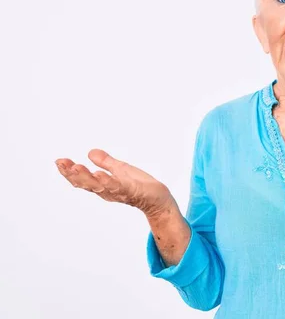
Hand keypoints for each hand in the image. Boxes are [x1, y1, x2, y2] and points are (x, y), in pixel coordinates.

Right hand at [55, 149, 174, 216]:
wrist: (158, 198)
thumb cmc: (139, 185)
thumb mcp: (121, 170)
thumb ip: (106, 162)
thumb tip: (90, 152)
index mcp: (103, 186)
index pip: (82, 179)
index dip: (69, 172)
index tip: (59, 161)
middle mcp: (107, 191)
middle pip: (86, 183)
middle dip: (73, 173)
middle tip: (62, 163)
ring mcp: (119, 192)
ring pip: (99, 185)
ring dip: (87, 177)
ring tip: (76, 167)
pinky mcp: (132, 191)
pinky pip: (119, 187)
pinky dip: (108, 182)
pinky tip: (100, 175)